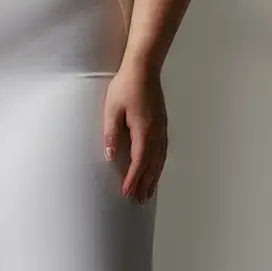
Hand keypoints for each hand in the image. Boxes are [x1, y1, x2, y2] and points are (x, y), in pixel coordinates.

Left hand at [103, 58, 166, 202]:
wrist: (144, 69)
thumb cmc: (125, 86)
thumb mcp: (112, 109)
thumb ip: (111, 133)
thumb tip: (109, 156)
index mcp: (144, 130)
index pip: (138, 161)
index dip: (133, 179)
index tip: (126, 193)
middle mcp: (156, 133)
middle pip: (152, 165)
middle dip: (145, 185)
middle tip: (138, 202)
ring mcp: (162, 129)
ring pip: (159, 160)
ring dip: (154, 178)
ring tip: (148, 194)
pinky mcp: (162, 125)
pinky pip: (162, 151)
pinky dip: (159, 165)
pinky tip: (156, 171)